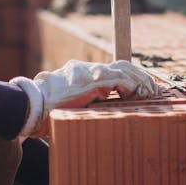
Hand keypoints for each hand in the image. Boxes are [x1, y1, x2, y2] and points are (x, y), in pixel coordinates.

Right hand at [11, 60, 159, 136]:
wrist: (31, 107)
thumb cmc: (45, 112)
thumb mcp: (67, 107)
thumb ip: (81, 106)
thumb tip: (90, 119)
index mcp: (81, 74)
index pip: (112, 69)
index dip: (130, 77)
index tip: (142, 89)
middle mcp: (87, 69)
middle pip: (123, 65)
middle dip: (141, 77)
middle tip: (153, 91)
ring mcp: (90, 73)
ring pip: (125, 69)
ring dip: (141, 81)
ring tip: (151, 94)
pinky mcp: (93, 80)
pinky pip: (120, 79)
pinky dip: (133, 86)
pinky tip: (140, 96)